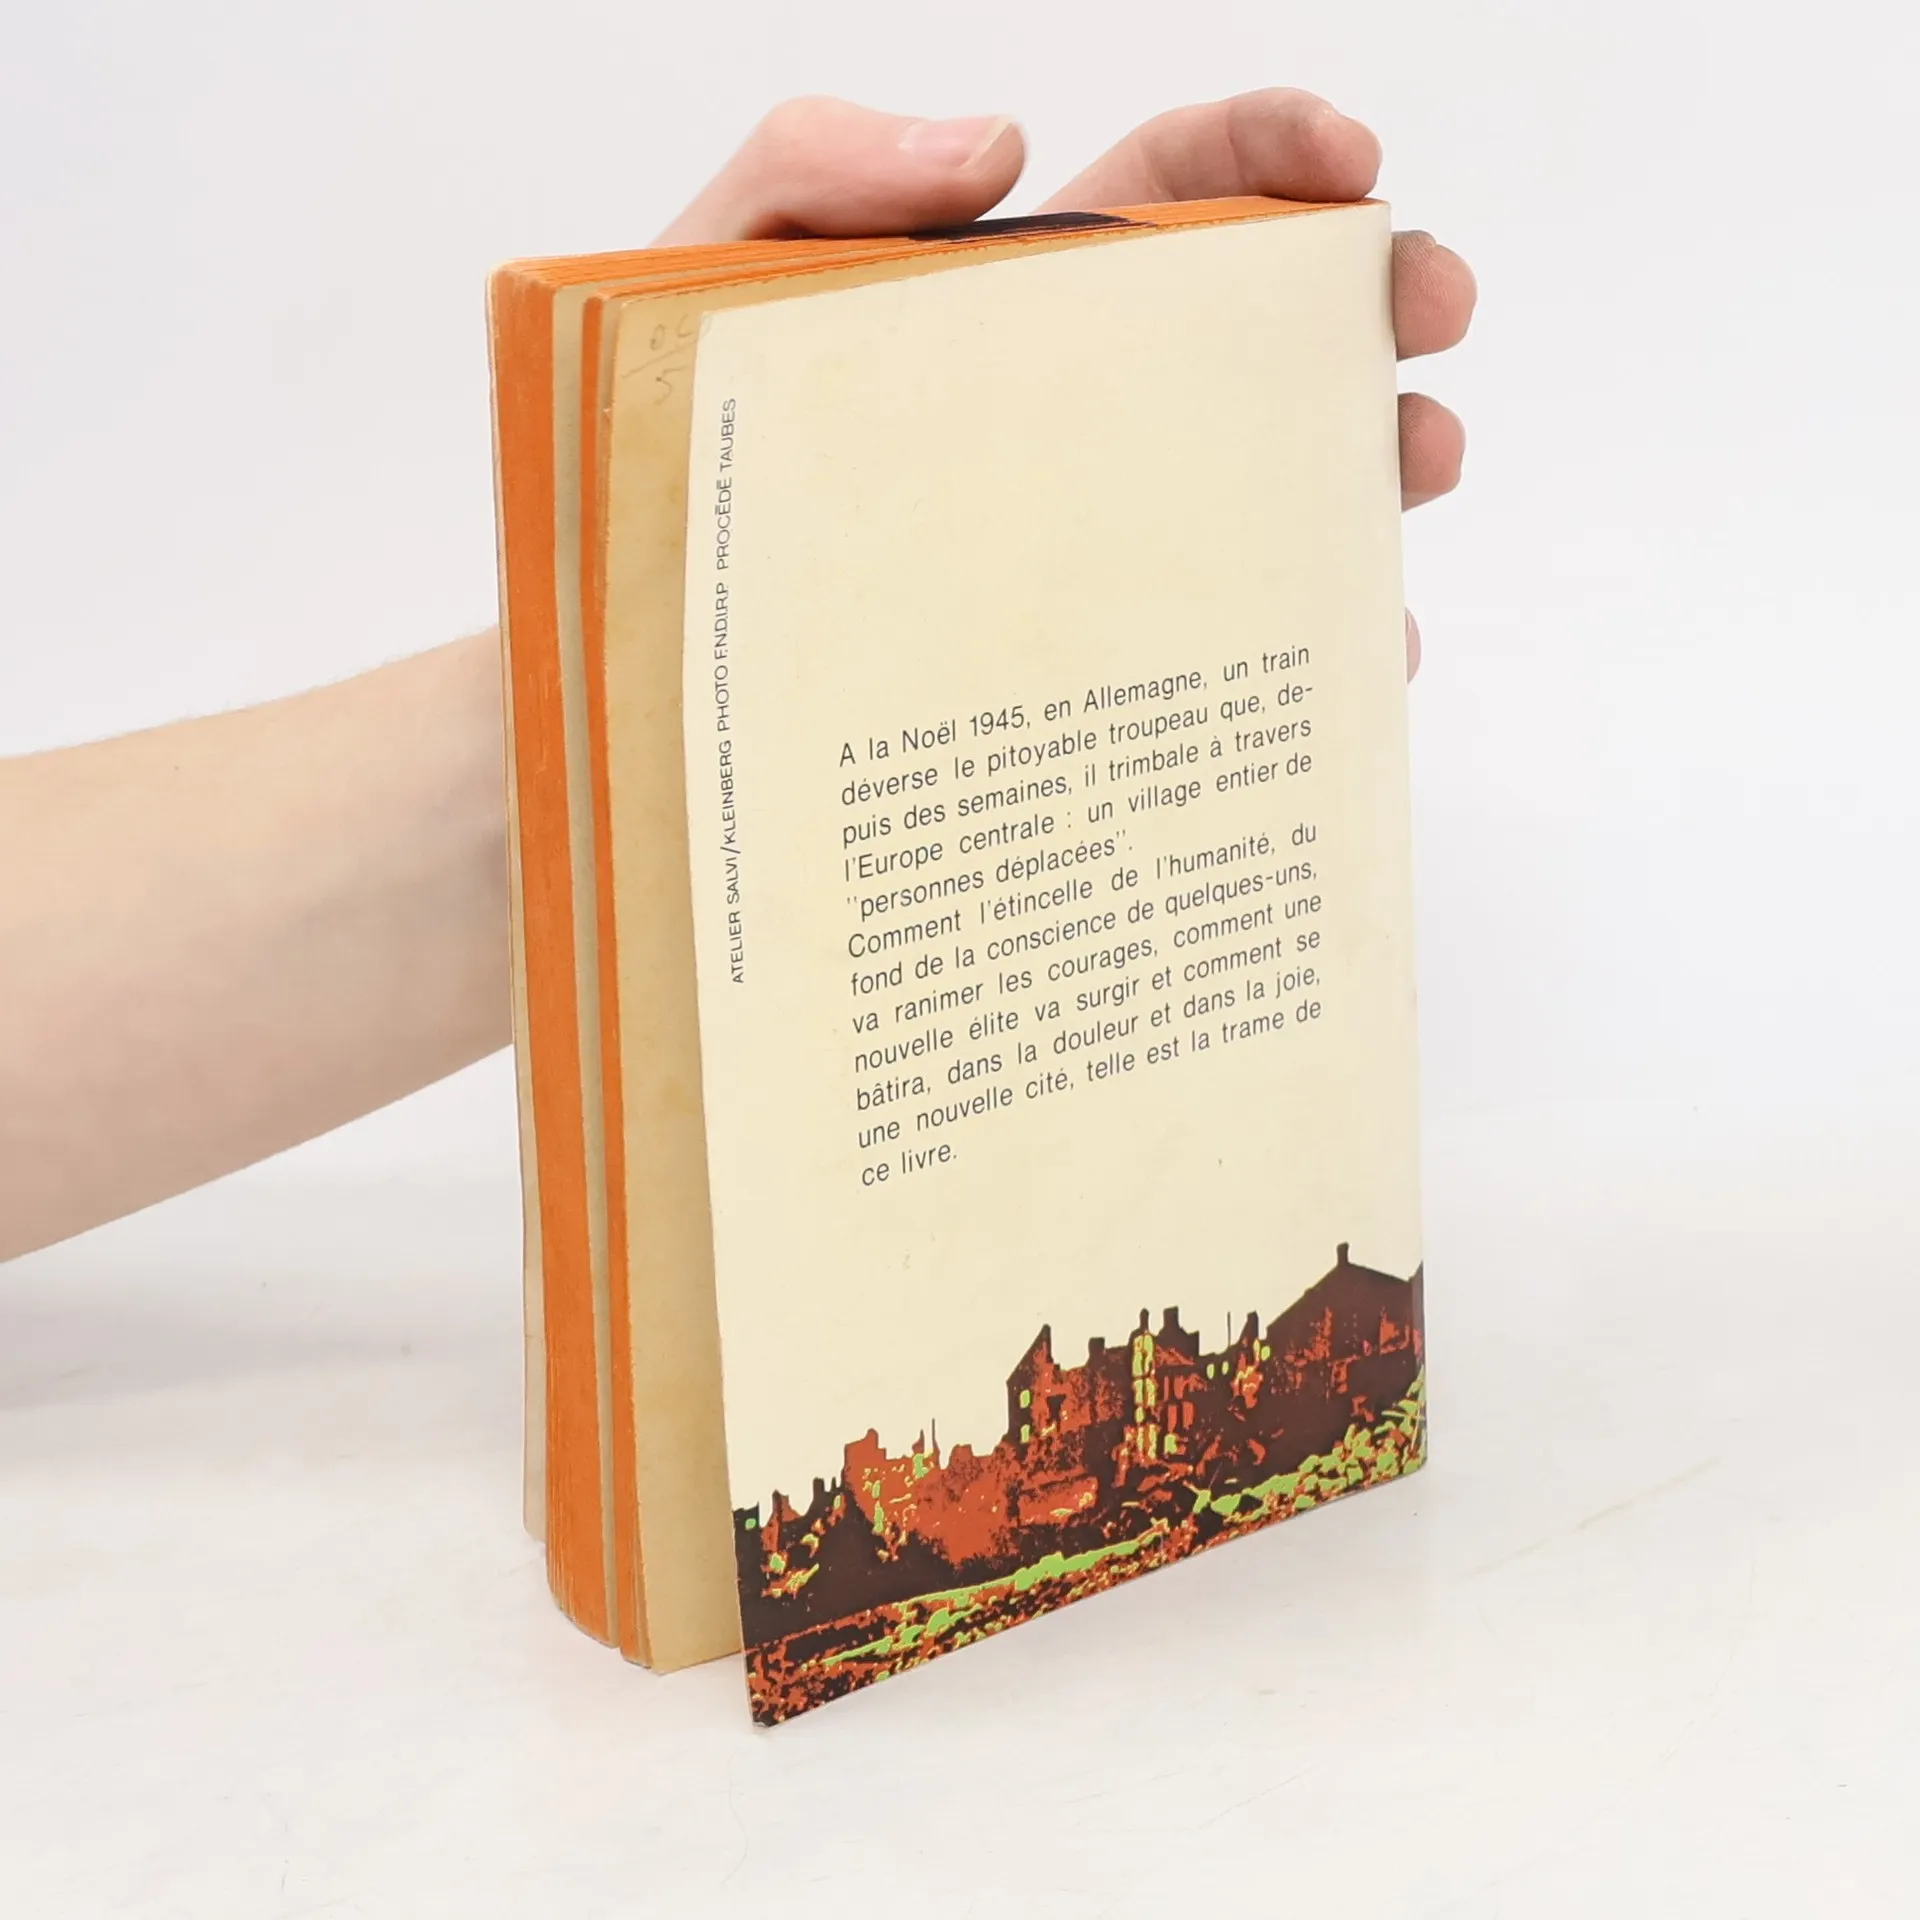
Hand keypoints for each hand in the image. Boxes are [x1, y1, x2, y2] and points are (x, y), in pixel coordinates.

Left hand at [657, 92, 1475, 676]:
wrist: (630, 652)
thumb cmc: (657, 463)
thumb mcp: (703, 284)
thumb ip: (815, 170)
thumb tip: (998, 144)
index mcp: (1013, 303)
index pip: (1175, 187)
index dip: (1279, 149)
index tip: (1352, 159)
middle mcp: (1078, 420)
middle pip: (1266, 340)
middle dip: (1374, 303)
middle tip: (1428, 317)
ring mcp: (1095, 548)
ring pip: (1273, 495)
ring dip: (1371, 468)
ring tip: (1411, 470)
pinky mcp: (1086, 672)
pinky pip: (1224, 653)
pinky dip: (1308, 647)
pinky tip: (1357, 653)